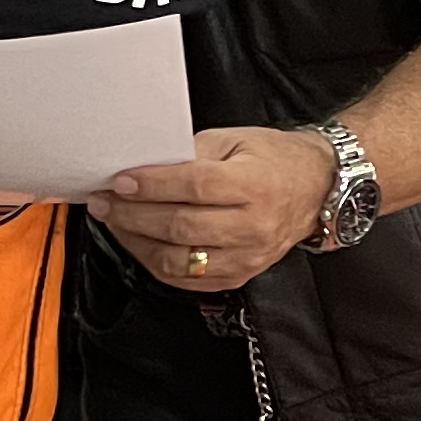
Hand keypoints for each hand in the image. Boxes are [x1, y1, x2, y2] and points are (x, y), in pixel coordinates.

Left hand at [93, 125, 334, 291]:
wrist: (315, 188)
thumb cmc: (274, 159)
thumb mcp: (233, 141)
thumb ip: (189, 154)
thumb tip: (143, 167)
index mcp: (256, 185)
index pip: (194, 188)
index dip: (152, 186)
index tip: (121, 181)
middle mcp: (254, 226)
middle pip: (181, 227)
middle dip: (133, 215)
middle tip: (105, 202)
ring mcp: (247, 257)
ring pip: (179, 261)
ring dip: (137, 242)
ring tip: (114, 223)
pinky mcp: (239, 276)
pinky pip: (187, 280)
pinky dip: (155, 262)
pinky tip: (139, 243)